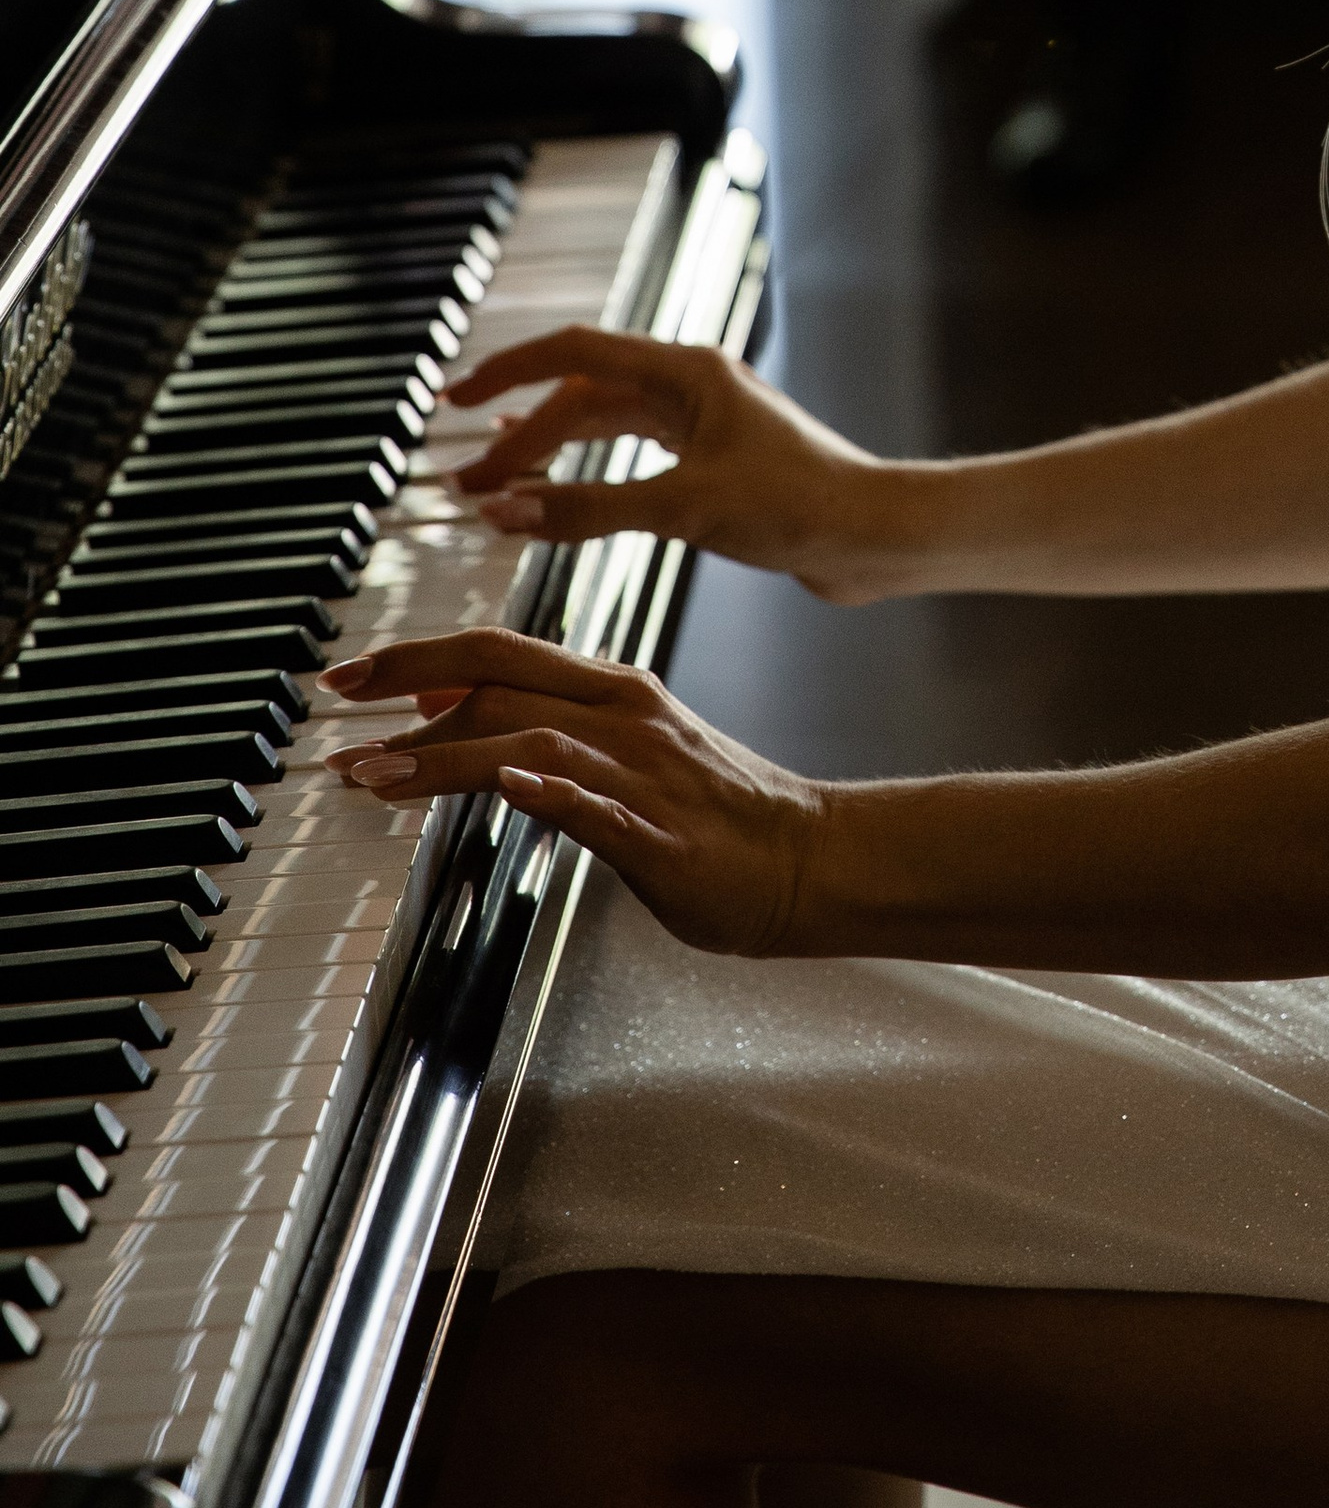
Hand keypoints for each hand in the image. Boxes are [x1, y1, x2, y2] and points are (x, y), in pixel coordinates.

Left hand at [324, 632, 827, 952]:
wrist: (813, 856)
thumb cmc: (720, 813)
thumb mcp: (625, 748)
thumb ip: (545, 725)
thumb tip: (450, 709)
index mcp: (614, 691)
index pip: (499, 651)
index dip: (418, 656)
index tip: (352, 674)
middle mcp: (623, 717)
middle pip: (500, 678)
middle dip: (406, 684)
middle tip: (337, 700)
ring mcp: (643, 773)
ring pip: (529, 739)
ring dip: (442, 755)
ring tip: (374, 774)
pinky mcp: (664, 834)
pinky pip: (601, 805)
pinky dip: (551, 791)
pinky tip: (510, 788)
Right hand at [440, 325, 926, 601]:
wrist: (876, 537)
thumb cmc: (802, 507)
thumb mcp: (685, 508)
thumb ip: (589, 511)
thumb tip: (502, 509)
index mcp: (686, 373)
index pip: (575, 353)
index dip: (510, 371)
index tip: (454, 398)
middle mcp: (690, 388)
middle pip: (583, 398)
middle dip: (519, 437)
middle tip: (466, 485)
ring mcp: (701, 425)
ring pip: (603, 429)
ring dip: (547, 457)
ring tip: (491, 487)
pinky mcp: (710, 465)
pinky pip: (627, 458)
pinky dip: (584, 475)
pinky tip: (552, 488)